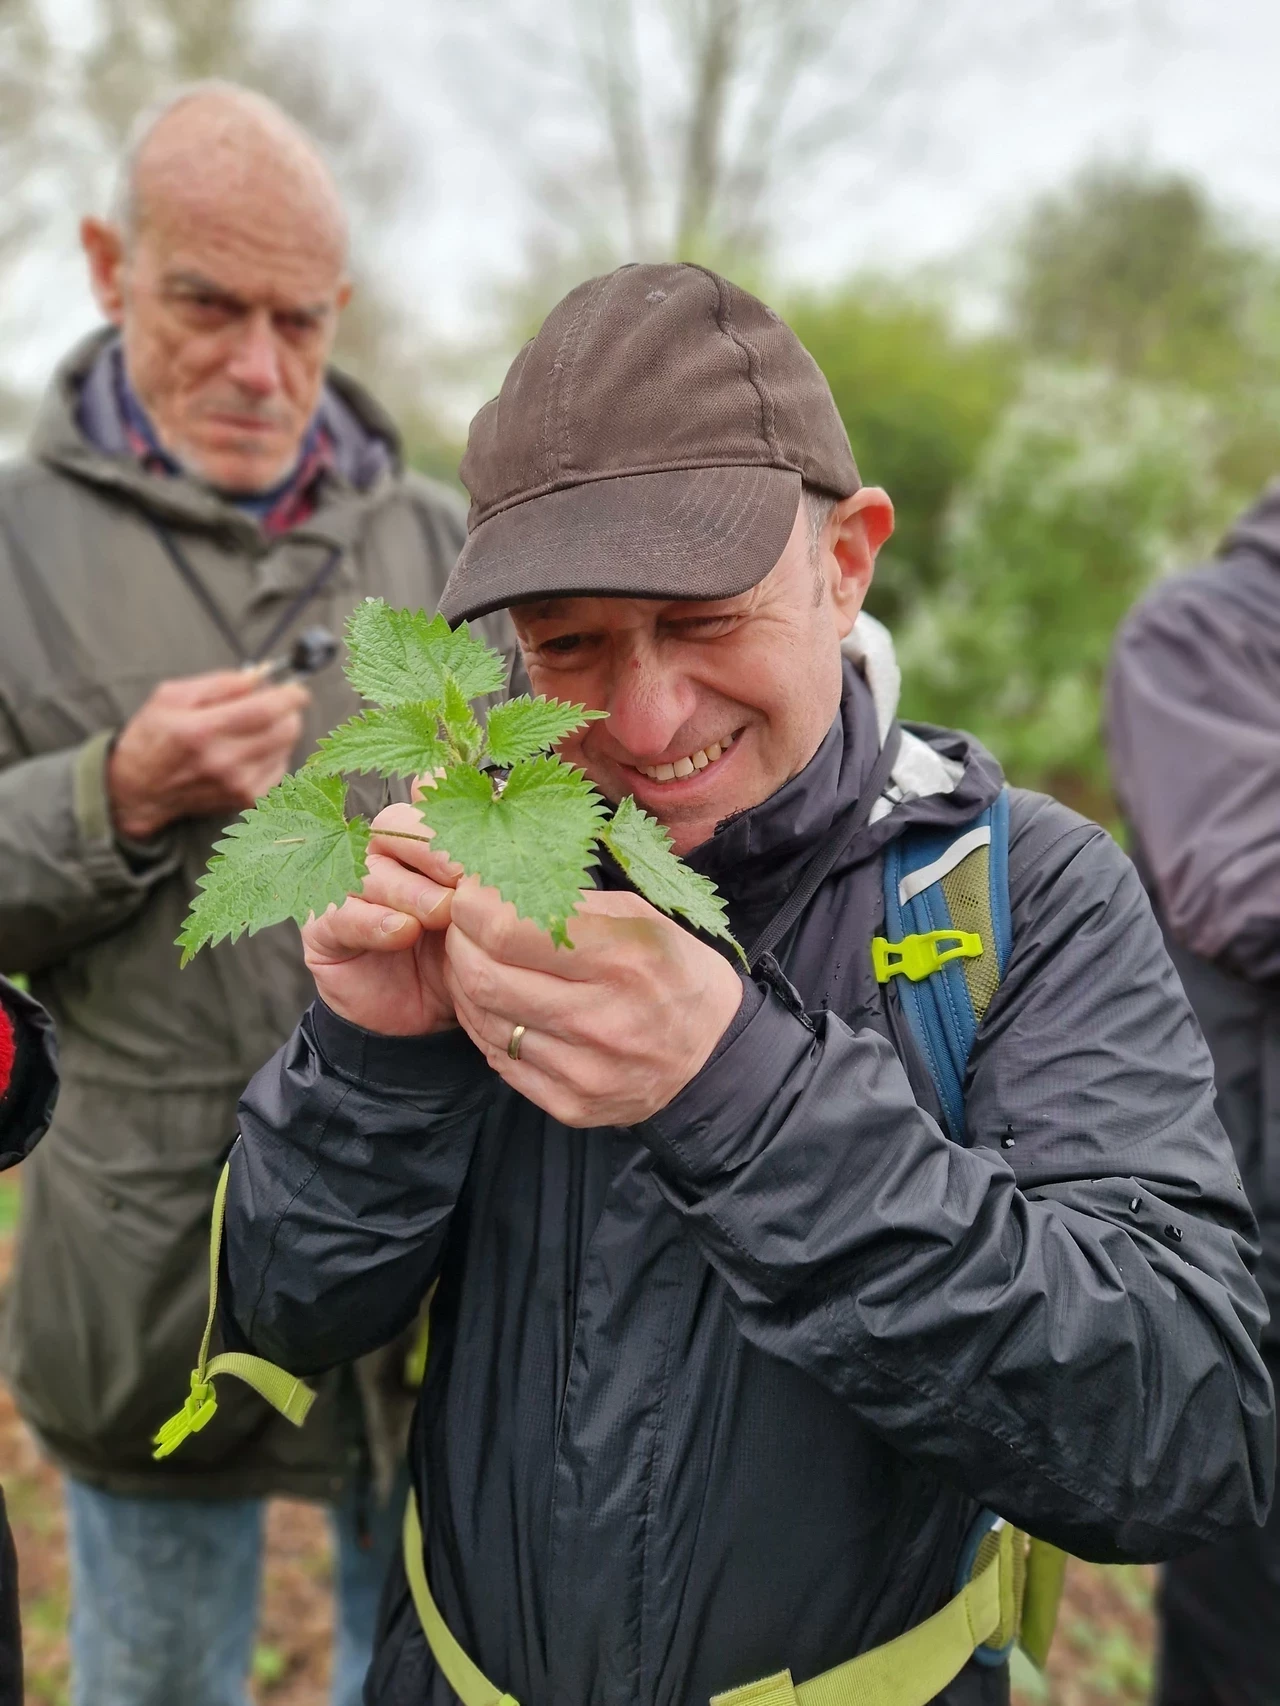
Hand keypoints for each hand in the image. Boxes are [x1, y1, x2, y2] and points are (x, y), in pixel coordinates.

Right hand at [108, 668, 310, 839]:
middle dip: (288, 712)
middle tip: (273, 703)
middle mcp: (224, 761)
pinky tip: (253, 750)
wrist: (140, 791)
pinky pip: (280, 769)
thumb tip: (258, 678)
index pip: (265, 711)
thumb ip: (218, 684)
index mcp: (202, 731)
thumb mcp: (171, 697)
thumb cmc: (152, 738)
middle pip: (284, 731)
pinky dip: (275, 754)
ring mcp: (238, 785)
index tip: (298, 690)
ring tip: (254, 728)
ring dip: (280, 732)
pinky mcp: (246, 800)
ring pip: (286, 749)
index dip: (290, 697)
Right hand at [301, 803, 461, 1035]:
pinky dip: (374, 923)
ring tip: (440, 915)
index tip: (481, 852)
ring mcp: (344, 890)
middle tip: (462, 883)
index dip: (447, 823)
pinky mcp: (322, 928)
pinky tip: (402, 933)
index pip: (422, 811)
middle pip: (392, 830)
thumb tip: (492, 835)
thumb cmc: (456, 956)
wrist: (425, 1019)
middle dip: (432, 853)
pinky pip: (341, 915)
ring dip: (409, 892)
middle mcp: (377, 858)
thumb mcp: (475, 916)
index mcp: (416, 845)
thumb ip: (476, 875)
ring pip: (369, 872)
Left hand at [442, 883, 743, 1126]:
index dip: (473, 908)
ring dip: (466, 985)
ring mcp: (585, 1069)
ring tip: (475, 962)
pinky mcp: (572, 1104)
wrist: (712, 1055)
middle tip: (462, 928)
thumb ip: (569, 903)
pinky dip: (486, 1027)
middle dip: (460, 944)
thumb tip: (494, 885)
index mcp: (623, 957)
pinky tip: (497, 1006)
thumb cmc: (672, 970)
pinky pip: (500, 1061)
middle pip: (486, 978)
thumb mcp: (640, 917)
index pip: (509, 931)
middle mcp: (603, 1018)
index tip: (469, 894)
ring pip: (485, 1021)